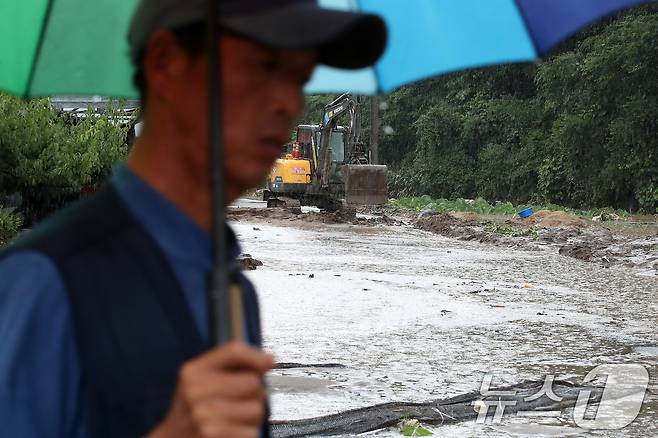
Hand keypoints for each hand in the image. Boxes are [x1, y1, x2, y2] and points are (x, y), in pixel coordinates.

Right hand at [148, 341, 274, 437]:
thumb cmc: (193, 409)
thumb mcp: (201, 380)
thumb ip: (233, 365)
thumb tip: (269, 360)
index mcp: (193, 371)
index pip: (234, 351)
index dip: (257, 356)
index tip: (269, 362)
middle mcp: (195, 390)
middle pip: (252, 382)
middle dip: (255, 393)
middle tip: (240, 401)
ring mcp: (203, 415)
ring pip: (256, 409)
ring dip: (253, 417)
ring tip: (236, 418)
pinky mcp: (213, 436)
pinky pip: (252, 431)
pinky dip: (247, 433)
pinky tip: (233, 432)